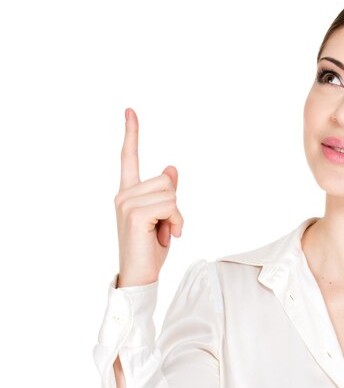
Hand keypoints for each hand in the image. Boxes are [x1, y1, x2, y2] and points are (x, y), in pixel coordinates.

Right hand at [114, 108, 183, 286]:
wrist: (140, 276)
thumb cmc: (150, 250)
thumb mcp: (163, 217)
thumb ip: (166, 193)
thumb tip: (171, 168)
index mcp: (128, 194)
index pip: (129, 158)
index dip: (132, 134)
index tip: (130, 111)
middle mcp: (123, 195)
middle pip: (166, 180)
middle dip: (174, 205)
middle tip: (164, 227)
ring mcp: (126, 203)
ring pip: (170, 193)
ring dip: (176, 216)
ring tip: (162, 233)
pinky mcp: (135, 213)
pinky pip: (171, 205)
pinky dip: (176, 222)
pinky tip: (165, 236)